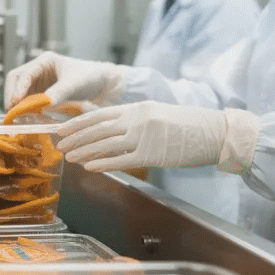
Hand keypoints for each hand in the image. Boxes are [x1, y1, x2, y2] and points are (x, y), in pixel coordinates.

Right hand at [4, 51, 126, 107]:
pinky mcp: (41, 94)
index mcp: (44, 61)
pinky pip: (27, 101)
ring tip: (17, 118)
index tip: (16, 103)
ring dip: (16, 105)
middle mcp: (38, 71)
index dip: (17, 88)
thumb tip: (44, 104)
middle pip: (15, 81)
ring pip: (19, 92)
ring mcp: (38, 83)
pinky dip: (25, 110)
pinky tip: (26, 119)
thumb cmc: (89, 76)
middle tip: (12, 113)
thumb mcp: (74, 83)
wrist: (101, 84)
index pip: (23, 74)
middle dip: (11, 96)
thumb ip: (60, 92)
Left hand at [55, 101, 259, 173]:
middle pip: (97, 129)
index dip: (77, 122)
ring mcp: (144, 137)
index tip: (61, 128)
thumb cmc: (189, 125)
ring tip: (69, 156)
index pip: (99, 114)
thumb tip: (112, 130)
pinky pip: (121, 160)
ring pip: (105, 144)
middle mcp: (137, 120)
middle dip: (75, 138)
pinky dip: (103, 163)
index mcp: (137, 108)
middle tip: (58, 144)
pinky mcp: (152, 155)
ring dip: (84, 151)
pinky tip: (89, 166)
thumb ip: (135, 119)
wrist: (216, 133)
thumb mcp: (157, 114)